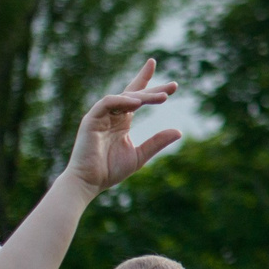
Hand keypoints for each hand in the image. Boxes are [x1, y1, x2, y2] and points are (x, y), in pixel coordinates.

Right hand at [64, 59, 179, 193]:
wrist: (88, 182)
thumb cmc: (110, 170)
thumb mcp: (139, 155)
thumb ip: (157, 142)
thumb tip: (179, 132)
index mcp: (122, 121)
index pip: (137, 98)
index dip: (152, 88)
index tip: (174, 85)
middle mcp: (112, 115)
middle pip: (133, 94)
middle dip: (153, 89)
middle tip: (174, 86)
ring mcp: (101, 116)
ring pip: (123, 97)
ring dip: (143, 96)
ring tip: (163, 97)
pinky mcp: (91, 119)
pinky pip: (106, 103)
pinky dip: (122, 100)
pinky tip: (137, 102)